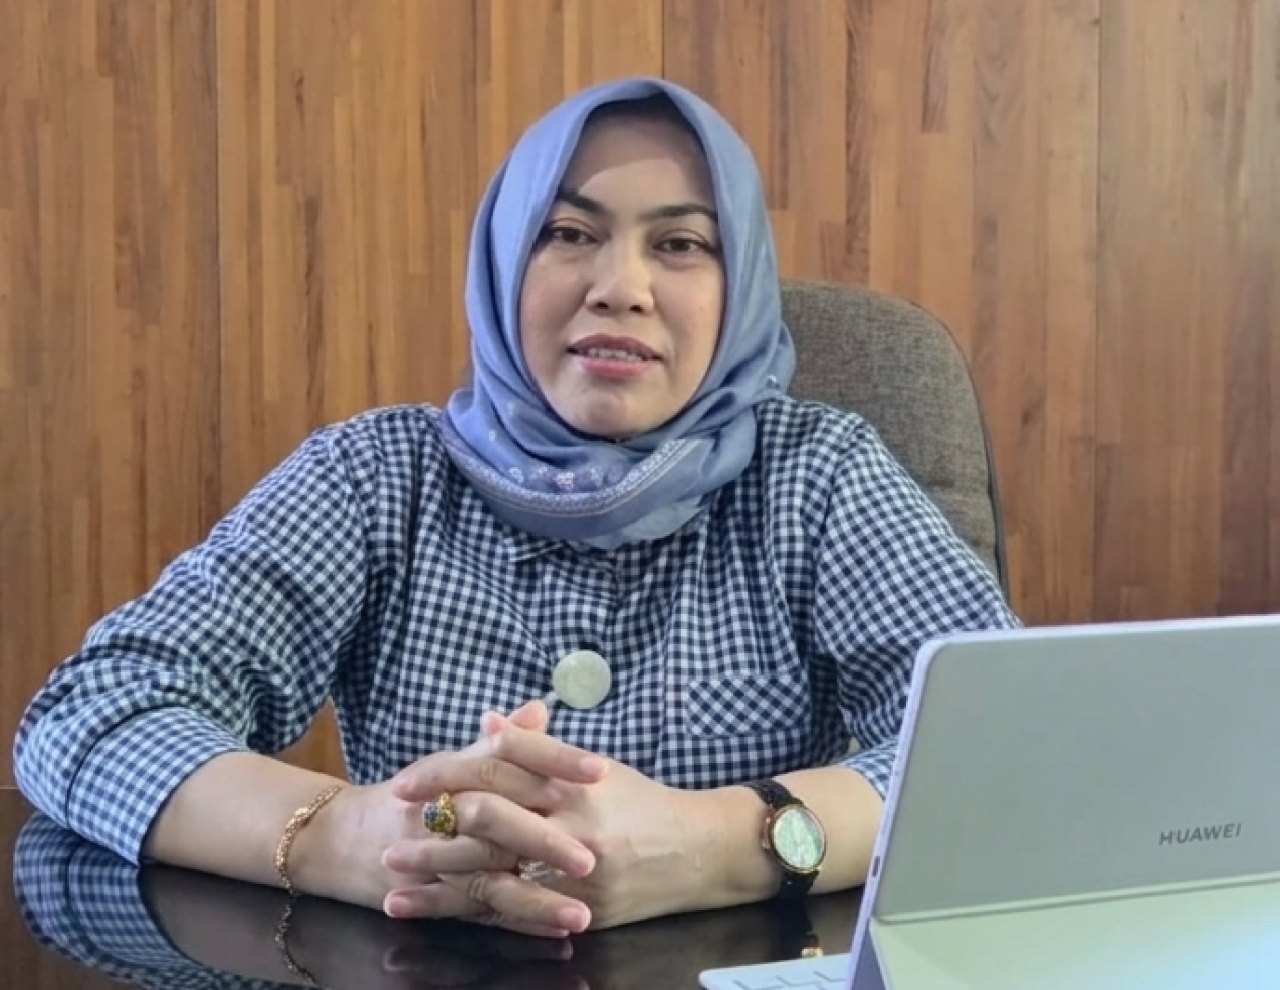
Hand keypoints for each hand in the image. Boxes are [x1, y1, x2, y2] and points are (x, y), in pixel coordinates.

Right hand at [298, 702, 606, 937]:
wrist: (343, 836)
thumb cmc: (414, 793)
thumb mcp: (454, 760)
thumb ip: (502, 740)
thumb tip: (541, 709)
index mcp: (456, 768)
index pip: (508, 754)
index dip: (554, 759)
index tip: (600, 769)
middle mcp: (444, 810)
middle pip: (497, 820)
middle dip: (546, 840)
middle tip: (594, 857)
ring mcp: (436, 859)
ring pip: (488, 878)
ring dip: (536, 899)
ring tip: (581, 913)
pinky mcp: (432, 896)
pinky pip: (476, 912)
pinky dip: (514, 922)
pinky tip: (552, 932)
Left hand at [396, 702, 718, 931]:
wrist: (702, 851)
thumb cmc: (645, 803)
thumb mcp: (595, 767)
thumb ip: (538, 747)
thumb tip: (487, 723)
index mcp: (572, 776)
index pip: (500, 762)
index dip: (449, 768)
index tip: (408, 780)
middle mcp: (573, 817)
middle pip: (489, 815)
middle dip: (433, 824)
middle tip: (389, 827)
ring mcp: (577, 866)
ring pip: (494, 870)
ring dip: (438, 877)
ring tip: (393, 881)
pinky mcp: (582, 907)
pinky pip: (516, 910)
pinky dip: (471, 912)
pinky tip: (437, 913)